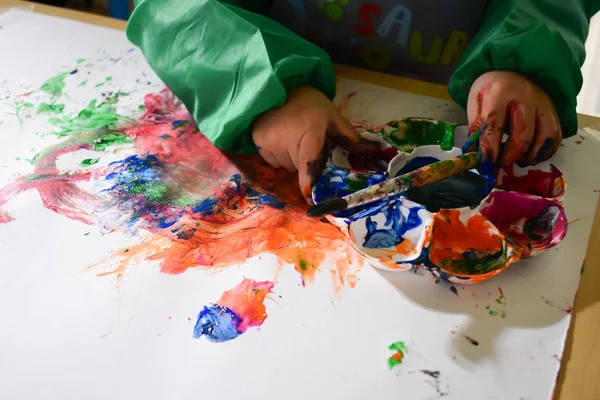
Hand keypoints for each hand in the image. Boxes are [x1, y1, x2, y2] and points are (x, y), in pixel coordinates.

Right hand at [253, 85, 378, 203]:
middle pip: (299, 168)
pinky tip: (279, 138)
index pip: (308, 162)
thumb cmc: (308, 103)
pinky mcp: (257, 142)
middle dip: (305, 161)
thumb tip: (371, 152)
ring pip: (286, 166)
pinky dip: (278, 155)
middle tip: (306, 142)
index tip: (309, 198)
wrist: (277, 86)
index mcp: (309, 131)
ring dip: (291, 158)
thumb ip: (348, 136)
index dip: (308, 182)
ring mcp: (269, 141)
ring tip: (292, 137)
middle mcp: (286, 138)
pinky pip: (273, 161)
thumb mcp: (331, 115)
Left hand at [467, 71, 561, 166]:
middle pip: (522, 135)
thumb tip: (475, 155)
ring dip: (531, 155)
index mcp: (499, 93)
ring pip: (544, 137)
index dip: (489, 151)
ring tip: (518, 160)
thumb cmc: (491, 88)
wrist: (513, 68)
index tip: (484, 166)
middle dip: (510, 156)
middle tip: (500, 164)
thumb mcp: (475, 102)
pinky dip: (545, 151)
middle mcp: (525, 97)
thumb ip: (475, 128)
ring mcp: (543, 103)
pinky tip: (532, 155)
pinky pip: (556, 135)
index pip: (493, 127)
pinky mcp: (554, 109)